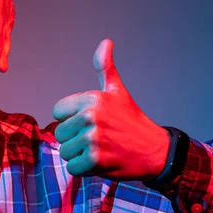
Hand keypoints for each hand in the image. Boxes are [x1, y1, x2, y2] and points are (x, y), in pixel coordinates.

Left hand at [52, 39, 169, 180]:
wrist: (156, 151)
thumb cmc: (132, 121)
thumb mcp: (118, 91)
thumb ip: (106, 68)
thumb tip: (105, 42)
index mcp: (91, 99)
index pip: (57, 112)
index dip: (71, 119)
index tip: (90, 122)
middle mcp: (90, 116)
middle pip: (59, 133)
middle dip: (74, 139)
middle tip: (98, 138)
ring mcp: (92, 139)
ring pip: (65, 152)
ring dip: (79, 156)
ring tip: (100, 149)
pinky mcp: (95, 160)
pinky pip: (72, 168)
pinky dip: (84, 170)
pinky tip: (101, 162)